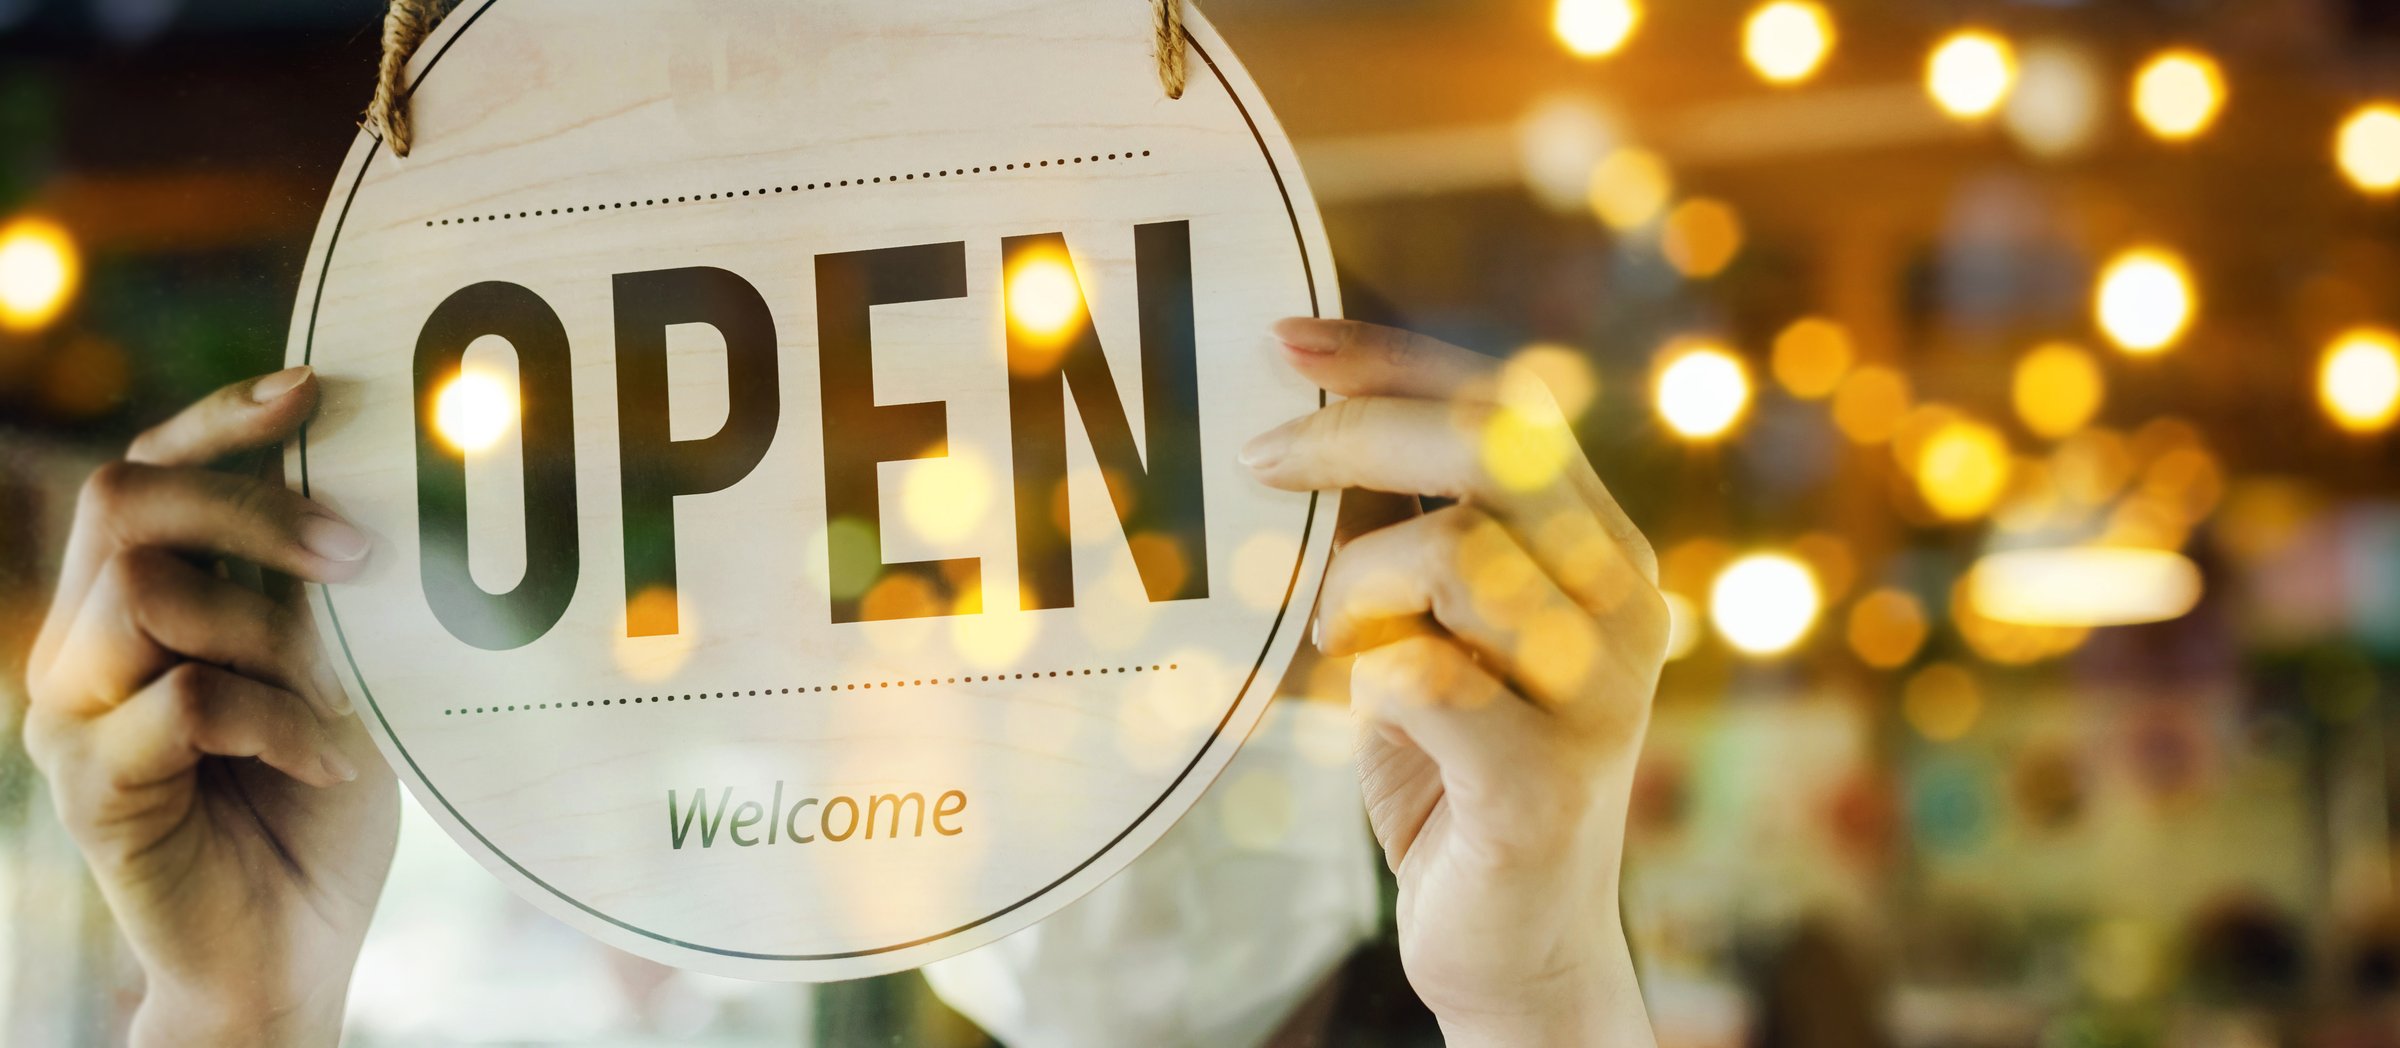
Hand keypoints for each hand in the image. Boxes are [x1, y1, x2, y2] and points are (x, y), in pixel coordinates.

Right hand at [22, 367, 398, 1047]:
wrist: (290, 955)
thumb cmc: (318, 809)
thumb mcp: (331, 676)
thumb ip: (312, 593)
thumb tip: (362, 479)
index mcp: (131, 608)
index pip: (140, 473)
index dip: (216, 416)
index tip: (314, 387)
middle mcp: (80, 650)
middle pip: (122, 501)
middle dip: (251, 503)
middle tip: (361, 555)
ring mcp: (72, 718)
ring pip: (148, 595)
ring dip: (271, 631)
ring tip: (343, 699)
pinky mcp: (93, 788)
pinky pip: (185, 702)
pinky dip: (281, 721)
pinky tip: (330, 761)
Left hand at [1246, 319, 1664, 1046]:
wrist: (1519, 946)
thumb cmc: (1457, 770)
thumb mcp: (1435, 625)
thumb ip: (1408, 527)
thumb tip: (1307, 413)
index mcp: (1602, 549)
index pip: (1511, 404)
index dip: (1392, 358)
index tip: (1285, 341)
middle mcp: (1625, 603)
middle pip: (1495, 448)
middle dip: (1354, 434)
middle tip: (1259, 463)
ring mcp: (1600, 695)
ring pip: (1454, 552)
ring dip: (1356, 588)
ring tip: (1345, 645)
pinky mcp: (1545, 785)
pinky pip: (1426, 676)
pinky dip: (1370, 677)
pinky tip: (1374, 709)